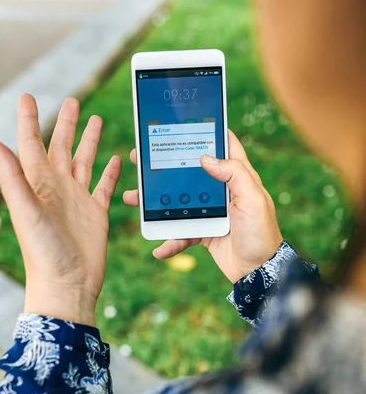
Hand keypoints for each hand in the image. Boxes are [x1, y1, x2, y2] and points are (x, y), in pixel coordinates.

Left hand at [0, 94, 121, 325]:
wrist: (67, 284)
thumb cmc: (43, 252)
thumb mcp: (25, 211)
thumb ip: (12, 177)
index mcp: (38, 183)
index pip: (31, 144)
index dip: (29, 120)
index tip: (28, 97)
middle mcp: (57, 187)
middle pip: (61, 147)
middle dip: (66, 123)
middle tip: (73, 100)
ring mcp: (78, 199)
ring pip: (84, 161)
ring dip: (89, 141)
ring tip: (95, 119)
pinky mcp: (96, 212)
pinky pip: (104, 185)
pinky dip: (110, 172)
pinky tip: (115, 159)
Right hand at [123, 131, 282, 283]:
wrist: (259, 271)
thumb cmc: (262, 232)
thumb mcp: (253, 199)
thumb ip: (235, 174)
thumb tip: (205, 157)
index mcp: (238, 177)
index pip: (223, 146)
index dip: (207, 131)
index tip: (183, 122)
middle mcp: (222, 191)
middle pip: (189, 172)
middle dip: (164, 165)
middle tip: (140, 158)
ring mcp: (210, 211)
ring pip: (177, 201)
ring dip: (154, 202)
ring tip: (132, 199)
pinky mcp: (203, 232)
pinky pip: (181, 234)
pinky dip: (169, 241)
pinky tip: (159, 249)